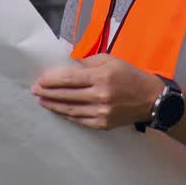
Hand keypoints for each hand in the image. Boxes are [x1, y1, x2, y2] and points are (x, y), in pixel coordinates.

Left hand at [31, 53, 164, 129]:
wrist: (151, 99)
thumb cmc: (130, 75)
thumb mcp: (111, 60)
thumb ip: (88, 62)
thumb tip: (68, 65)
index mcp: (102, 76)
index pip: (69, 78)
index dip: (51, 79)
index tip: (39, 79)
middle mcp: (100, 95)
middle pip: (66, 95)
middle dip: (47, 92)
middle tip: (34, 90)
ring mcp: (101, 112)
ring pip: (69, 109)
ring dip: (53, 105)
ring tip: (41, 101)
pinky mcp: (102, 124)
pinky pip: (79, 119)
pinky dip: (66, 115)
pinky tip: (58, 110)